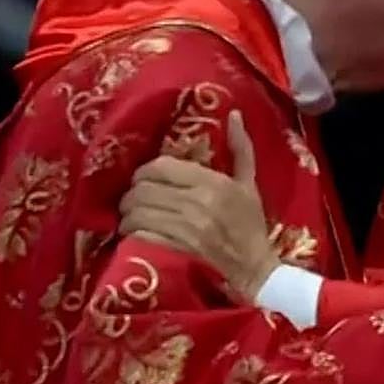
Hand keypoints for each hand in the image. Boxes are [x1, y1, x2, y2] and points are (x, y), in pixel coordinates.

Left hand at [118, 110, 279, 298]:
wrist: (256, 268)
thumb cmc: (251, 225)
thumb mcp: (249, 184)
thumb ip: (241, 149)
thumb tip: (233, 114)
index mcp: (213, 182)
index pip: (161, 166)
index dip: (144, 172)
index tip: (144, 179)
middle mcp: (197, 202)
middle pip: (144, 189)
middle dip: (131, 195)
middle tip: (132, 200)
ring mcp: (186, 229)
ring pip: (138, 212)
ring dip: (128, 216)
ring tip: (130, 218)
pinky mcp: (178, 251)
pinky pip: (142, 235)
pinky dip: (134, 234)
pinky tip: (135, 235)